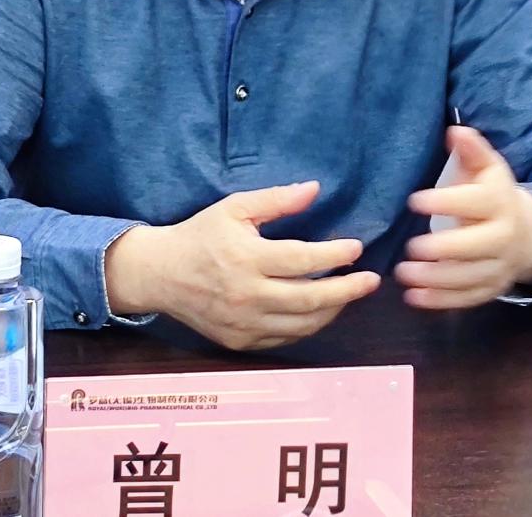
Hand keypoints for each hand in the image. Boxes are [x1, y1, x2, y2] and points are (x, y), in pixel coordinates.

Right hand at [105, 181, 380, 350]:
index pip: (303, 259)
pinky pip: (285, 338)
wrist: (160, 274)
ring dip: (333, 310)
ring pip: (303, 325)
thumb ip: (276, 200)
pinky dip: (308, 326)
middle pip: (311, 299)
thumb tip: (314, 189)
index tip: (356, 248)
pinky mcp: (240, 341)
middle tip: (371, 280)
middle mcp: (248, 295)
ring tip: (349, 294)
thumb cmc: (200, 235)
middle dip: (347, 290)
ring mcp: (244, 323)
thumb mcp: (234, 207)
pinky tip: (320, 311)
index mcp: (247, 258)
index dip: (334, 255)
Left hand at [394, 126, 531, 309]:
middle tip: (410, 247)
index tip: (414, 200)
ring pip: (470, 278)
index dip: (446, 202)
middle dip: (443, 250)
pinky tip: (413, 298)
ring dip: (436, 280)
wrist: (531, 234)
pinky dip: (441, 302)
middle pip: (476, 247)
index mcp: (500, 203)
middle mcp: (503, 238)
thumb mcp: (488, 167)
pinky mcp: (492, 289)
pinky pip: (469, 299)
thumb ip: (472, 150)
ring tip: (403, 274)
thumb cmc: (495, 194)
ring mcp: (500, 268)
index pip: (474, 203)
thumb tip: (455, 131)